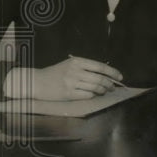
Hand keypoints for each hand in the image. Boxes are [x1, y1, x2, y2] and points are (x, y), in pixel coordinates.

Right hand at [4, 56, 122, 100]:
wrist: (37, 82)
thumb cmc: (55, 72)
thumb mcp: (70, 64)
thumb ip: (85, 67)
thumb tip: (105, 74)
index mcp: (77, 61)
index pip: (100, 66)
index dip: (113, 72)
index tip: (120, 77)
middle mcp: (75, 71)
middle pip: (100, 79)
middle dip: (110, 84)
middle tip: (113, 87)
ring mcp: (72, 83)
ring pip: (95, 88)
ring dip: (103, 91)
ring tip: (105, 91)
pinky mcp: (68, 94)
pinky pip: (87, 95)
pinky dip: (93, 95)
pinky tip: (94, 95)